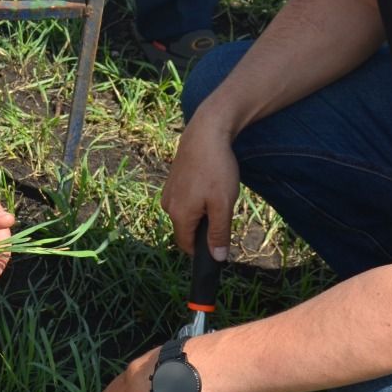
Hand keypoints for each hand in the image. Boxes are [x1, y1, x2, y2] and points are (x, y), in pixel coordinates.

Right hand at [161, 119, 238, 259]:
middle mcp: (168, 206)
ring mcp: (168, 192)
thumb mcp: (223, 205)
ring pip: (186, 214)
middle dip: (204, 227)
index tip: (220, 242)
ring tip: (217, 193)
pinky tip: (209, 183)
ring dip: (201, 212)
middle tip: (223, 209)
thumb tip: (216, 258)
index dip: (203, 250)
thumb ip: (218, 233)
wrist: (205, 133)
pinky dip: (197, 199)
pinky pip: (184, 200)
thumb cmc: (216, 169)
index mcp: (179, 216)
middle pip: (186, 230)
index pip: (187, 246)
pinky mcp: (171, 181)